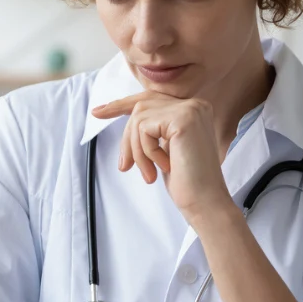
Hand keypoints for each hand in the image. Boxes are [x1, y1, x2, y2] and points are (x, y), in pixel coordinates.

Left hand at [91, 92, 232, 219]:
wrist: (205, 202)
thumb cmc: (187, 182)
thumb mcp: (164, 150)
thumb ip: (153, 131)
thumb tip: (128, 125)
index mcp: (192, 109)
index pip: (150, 99)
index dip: (121, 105)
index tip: (97, 112)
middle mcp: (194, 104)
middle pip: (141, 106)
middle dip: (127, 137)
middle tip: (123, 166)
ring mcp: (190, 109)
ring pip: (139, 119)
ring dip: (137, 151)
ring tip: (149, 173)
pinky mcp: (182, 119)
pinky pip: (144, 129)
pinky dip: (146, 152)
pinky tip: (164, 167)